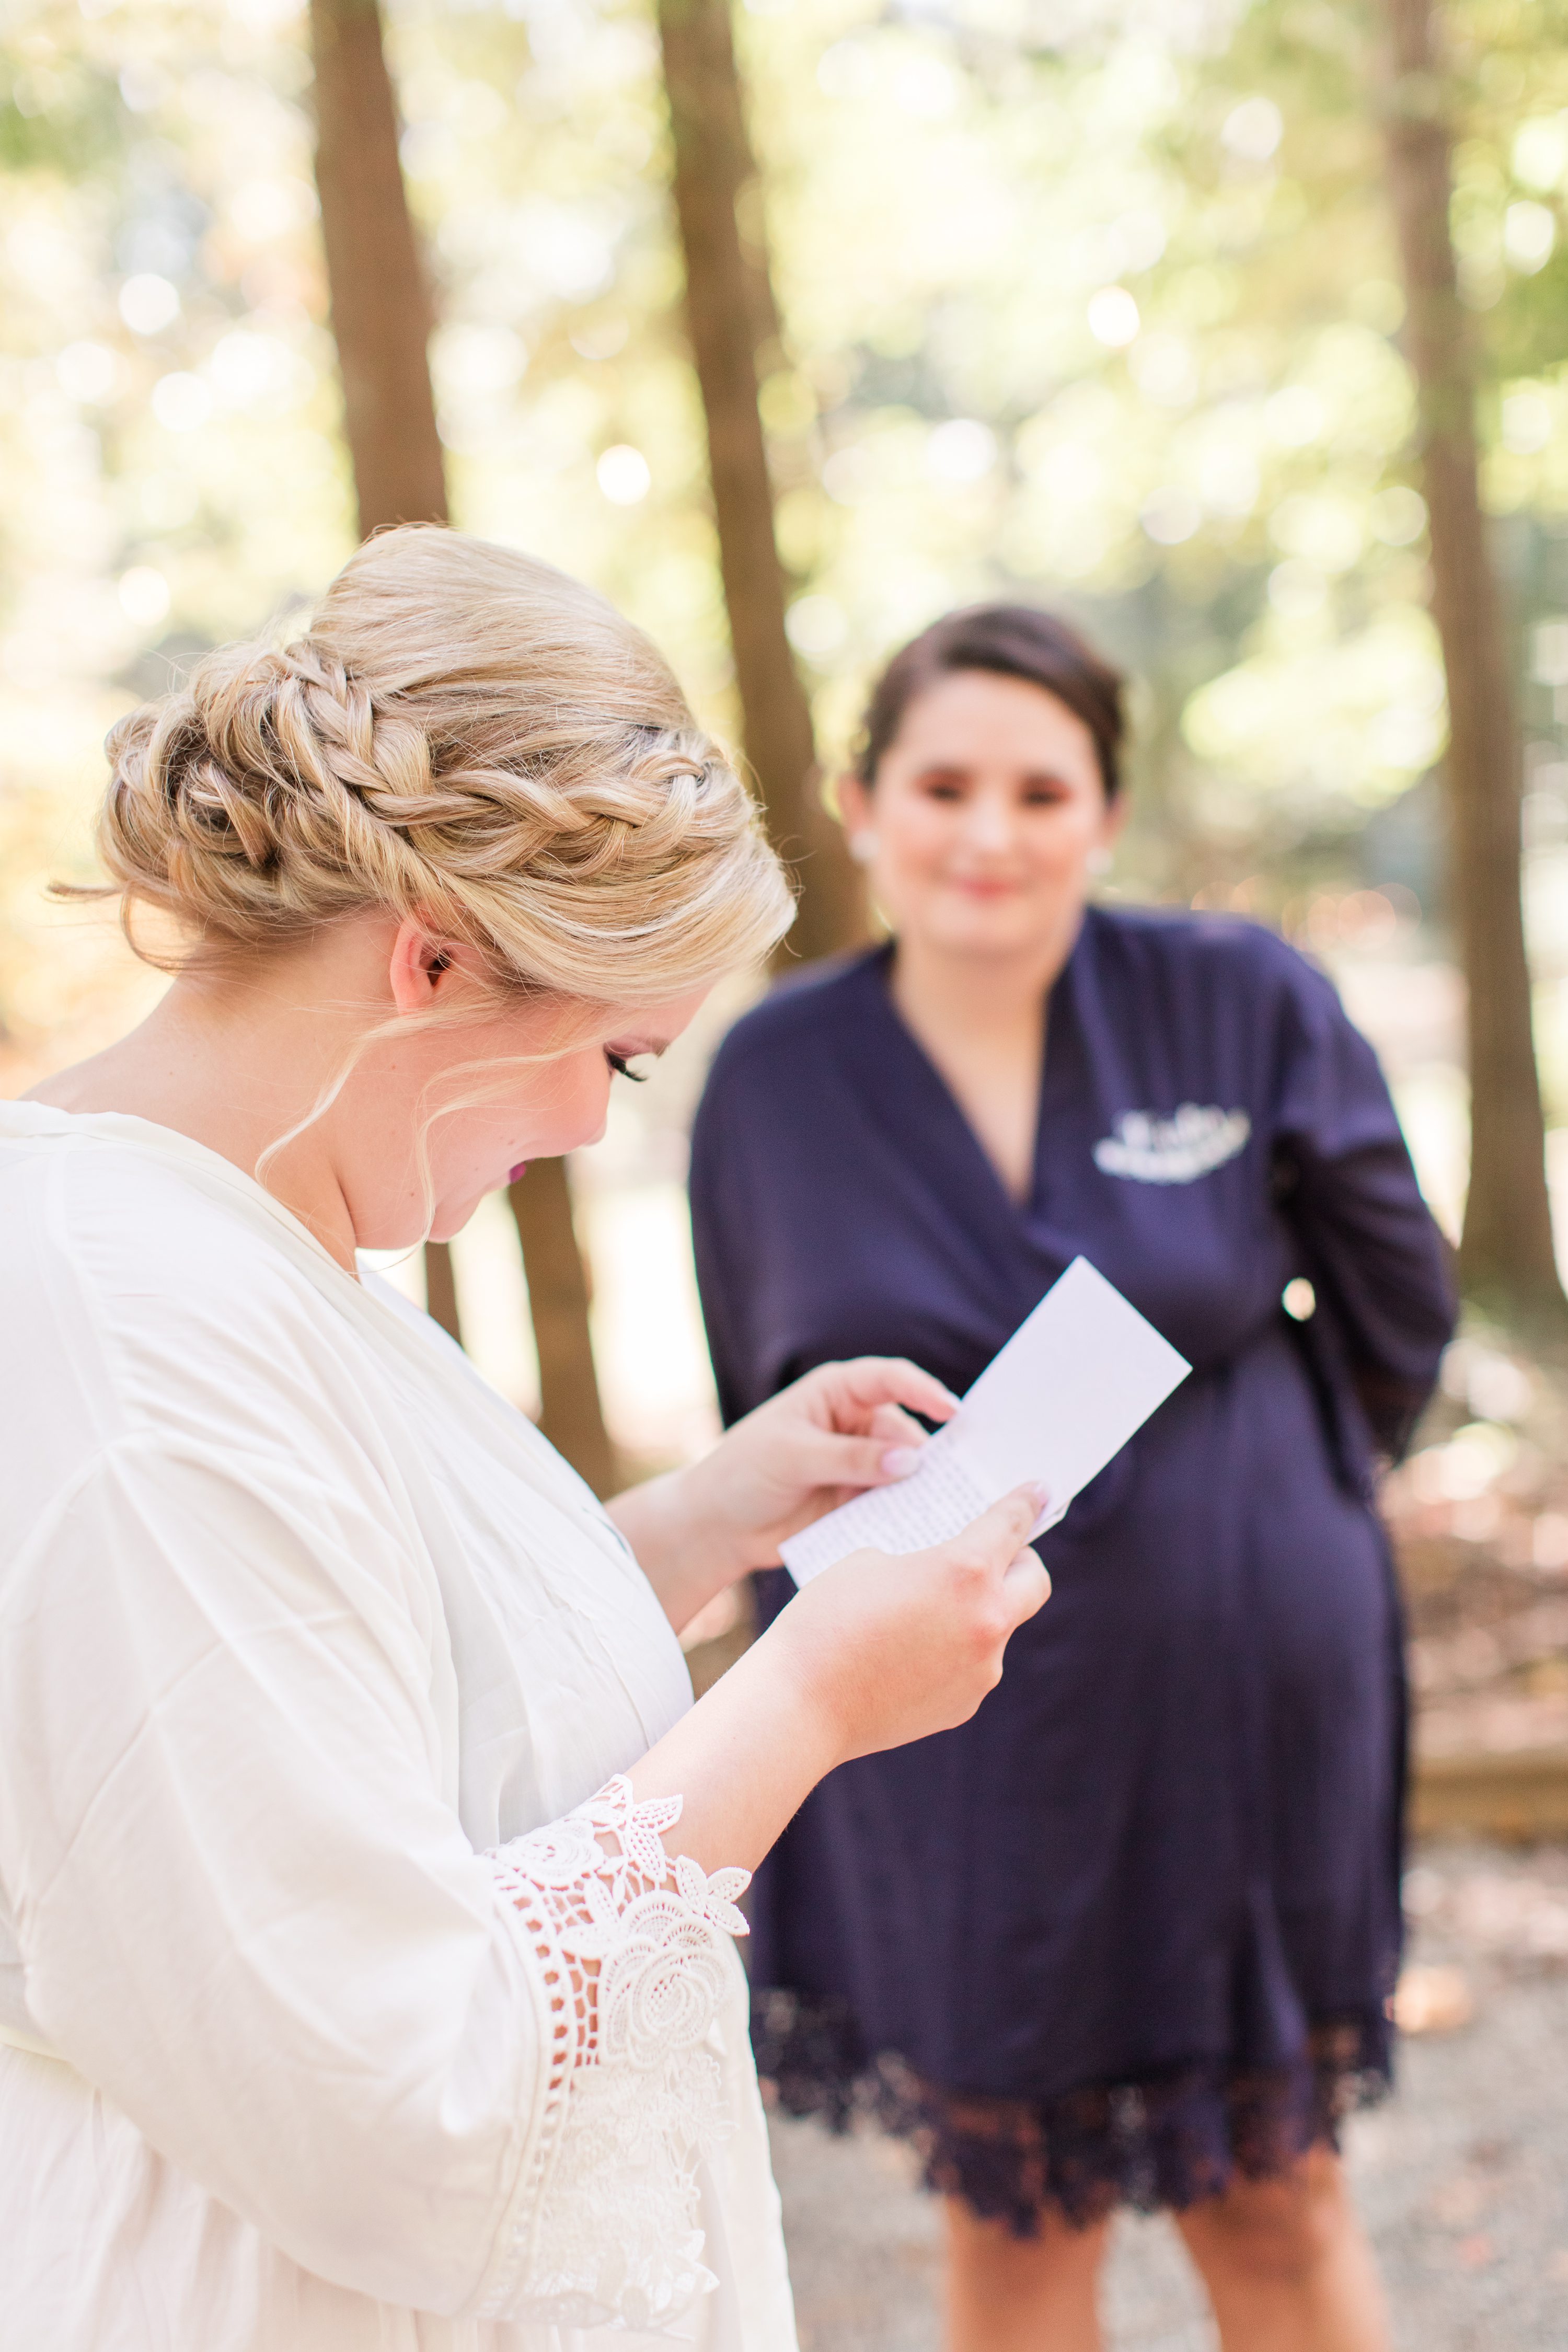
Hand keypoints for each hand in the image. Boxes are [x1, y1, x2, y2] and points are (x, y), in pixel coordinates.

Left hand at [680, 1357, 960, 1577]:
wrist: (718, 1527)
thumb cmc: (745, 1473)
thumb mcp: (793, 1457)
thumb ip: (850, 1458)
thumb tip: (910, 1462)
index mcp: (837, 1393)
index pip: (889, 1380)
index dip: (923, 1390)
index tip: (952, 1411)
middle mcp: (857, 1424)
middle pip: (908, 1432)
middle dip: (932, 1455)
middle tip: (963, 1478)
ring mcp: (863, 1465)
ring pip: (909, 1472)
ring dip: (925, 1489)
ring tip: (949, 1508)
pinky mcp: (862, 1501)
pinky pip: (897, 1505)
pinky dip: (911, 1514)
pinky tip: (928, 1528)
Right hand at [760, 1484, 1050, 1765]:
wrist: (800, 1704)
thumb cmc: (826, 1619)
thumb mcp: (870, 1562)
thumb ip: (921, 1563)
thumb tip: (939, 1582)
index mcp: (965, 1570)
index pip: (1012, 1525)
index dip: (1027, 1502)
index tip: (1039, 1491)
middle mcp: (987, 1621)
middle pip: (1034, 1582)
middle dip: (1020, 1562)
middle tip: (995, 1555)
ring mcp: (981, 1670)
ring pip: (997, 1627)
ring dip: (976, 1611)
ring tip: (923, 1612)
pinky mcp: (964, 1705)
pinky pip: (971, 1665)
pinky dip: (951, 1651)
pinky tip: (906, 1653)